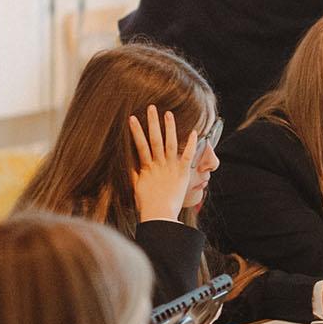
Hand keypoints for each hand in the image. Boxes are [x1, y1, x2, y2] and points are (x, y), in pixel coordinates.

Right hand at [128, 105, 199, 223]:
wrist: (159, 215)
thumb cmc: (147, 205)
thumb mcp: (137, 188)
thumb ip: (134, 175)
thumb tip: (127, 166)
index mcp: (146, 167)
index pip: (140, 145)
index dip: (136, 132)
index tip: (132, 118)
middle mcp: (158, 164)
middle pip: (154, 139)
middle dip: (153, 123)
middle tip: (151, 107)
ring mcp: (170, 168)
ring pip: (170, 143)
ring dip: (169, 128)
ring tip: (168, 114)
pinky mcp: (182, 173)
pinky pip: (188, 156)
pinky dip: (191, 144)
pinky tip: (195, 132)